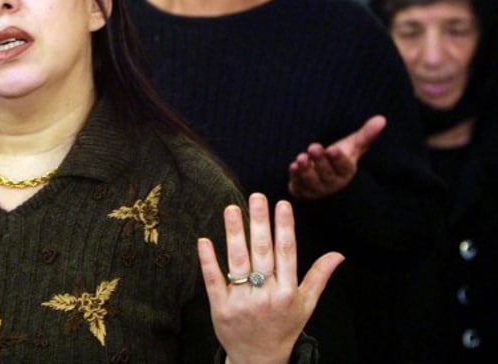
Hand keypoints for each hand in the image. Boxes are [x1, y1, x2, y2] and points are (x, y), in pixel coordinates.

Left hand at [198, 193, 343, 363]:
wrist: (259, 360)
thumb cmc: (284, 327)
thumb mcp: (306, 305)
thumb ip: (319, 277)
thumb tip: (338, 254)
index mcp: (288, 292)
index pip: (287, 253)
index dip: (285, 228)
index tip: (282, 204)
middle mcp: (267, 295)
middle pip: (262, 253)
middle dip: (260, 223)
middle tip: (256, 196)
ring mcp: (242, 301)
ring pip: (238, 262)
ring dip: (235, 234)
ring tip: (232, 208)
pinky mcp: (221, 308)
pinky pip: (214, 280)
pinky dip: (209, 261)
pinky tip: (205, 240)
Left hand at [287, 115, 385, 199]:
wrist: (320, 175)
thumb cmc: (337, 157)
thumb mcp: (351, 146)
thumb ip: (365, 134)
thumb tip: (382, 119)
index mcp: (346, 171)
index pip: (344, 166)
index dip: (338, 159)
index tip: (333, 149)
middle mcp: (333, 182)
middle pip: (327, 173)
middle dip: (320, 161)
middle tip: (314, 147)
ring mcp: (317, 189)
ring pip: (312, 181)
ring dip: (306, 170)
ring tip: (301, 158)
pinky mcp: (302, 191)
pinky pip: (298, 186)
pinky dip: (295, 177)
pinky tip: (293, 166)